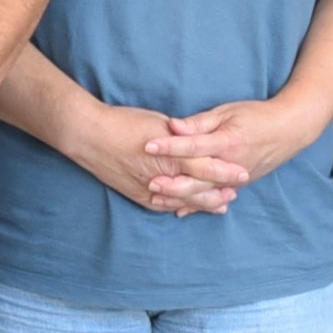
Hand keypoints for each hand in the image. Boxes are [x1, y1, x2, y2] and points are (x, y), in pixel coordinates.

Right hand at [53, 101, 229, 214]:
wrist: (89, 136)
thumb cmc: (125, 122)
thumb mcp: (159, 122)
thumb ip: (182, 135)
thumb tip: (198, 140)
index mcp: (172, 155)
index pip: (207, 167)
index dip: (226, 171)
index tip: (243, 172)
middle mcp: (164, 176)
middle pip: (199, 188)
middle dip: (220, 191)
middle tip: (237, 191)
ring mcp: (151, 189)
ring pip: (184, 200)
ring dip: (203, 203)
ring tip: (221, 204)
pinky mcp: (140, 196)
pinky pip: (166, 206)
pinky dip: (181, 207)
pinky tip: (190, 209)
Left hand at [148, 97, 320, 200]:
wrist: (289, 130)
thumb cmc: (256, 116)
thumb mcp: (228, 112)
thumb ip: (200, 122)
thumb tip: (174, 125)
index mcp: (228, 142)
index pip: (194, 146)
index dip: (170, 146)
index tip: (148, 145)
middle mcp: (232, 164)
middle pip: (198, 177)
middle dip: (172, 182)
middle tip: (149, 183)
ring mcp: (236, 178)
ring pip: (204, 193)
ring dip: (180, 197)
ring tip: (156, 199)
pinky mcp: (238, 185)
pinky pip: (215, 198)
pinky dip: (197, 205)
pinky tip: (179, 210)